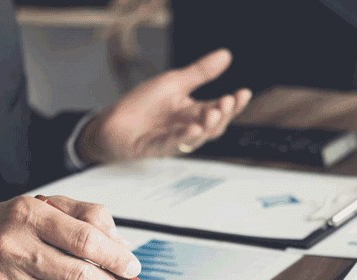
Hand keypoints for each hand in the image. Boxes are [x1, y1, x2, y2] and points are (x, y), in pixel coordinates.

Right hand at [0, 196, 141, 279]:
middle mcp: (16, 250)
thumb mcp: (45, 205)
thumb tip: (122, 246)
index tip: (131, 265)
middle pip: (82, 276)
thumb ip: (88, 217)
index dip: (117, 257)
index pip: (85, 240)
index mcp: (28, 217)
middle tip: (114, 275)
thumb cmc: (3, 226)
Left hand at [77, 48, 251, 162]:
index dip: (233, 104)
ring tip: (213, 113)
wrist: (113, 122)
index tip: (244, 93)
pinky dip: (184, 138)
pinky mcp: (157, 148)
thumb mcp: (174, 82)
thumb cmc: (143, 104)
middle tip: (226, 102)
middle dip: (223, 115)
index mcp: (194, 112)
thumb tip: (226, 55)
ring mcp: (175, 140)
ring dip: (208, 126)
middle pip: (214, 126)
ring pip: (198, 138)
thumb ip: (200, 73)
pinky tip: (193, 129)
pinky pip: (173, 144)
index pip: (219, 109)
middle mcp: (189, 128)